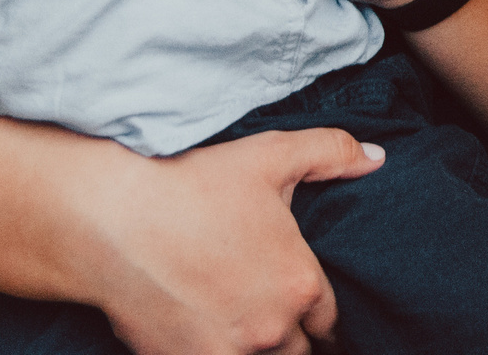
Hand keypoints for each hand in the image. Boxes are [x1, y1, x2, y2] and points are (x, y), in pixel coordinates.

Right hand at [92, 127, 386, 354]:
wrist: (110, 220)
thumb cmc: (193, 184)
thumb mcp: (272, 155)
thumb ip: (333, 152)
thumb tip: (377, 158)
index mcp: (300, 283)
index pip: (330, 317)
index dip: (317, 309)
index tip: (304, 303)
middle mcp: (270, 328)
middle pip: (298, 350)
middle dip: (291, 334)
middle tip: (271, 314)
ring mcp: (227, 353)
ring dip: (259, 350)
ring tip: (244, 329)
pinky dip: (219, 353)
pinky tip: (209, 336)